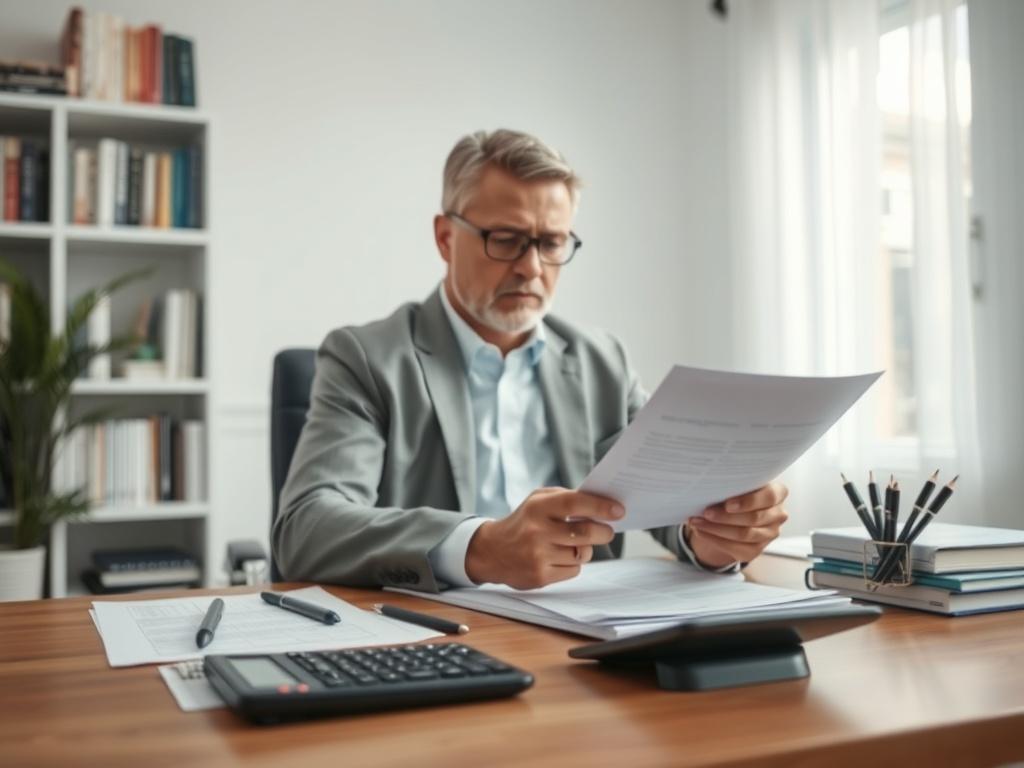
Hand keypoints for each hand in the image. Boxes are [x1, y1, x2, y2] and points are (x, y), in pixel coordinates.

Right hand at [465, 488, 622, 589]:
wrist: (492, 551)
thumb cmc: (524, 521)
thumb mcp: (537, 500)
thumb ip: (566, 498)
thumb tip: (601, 505)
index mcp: (538, 507)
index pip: (575, 503)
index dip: (600, 506)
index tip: (618, 510)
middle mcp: (537, 531)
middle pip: (586, 533)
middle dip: (604, 531)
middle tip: (607, 530)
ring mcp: (538, 555)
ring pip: (582, 554)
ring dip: (585, 549)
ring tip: (573, 544)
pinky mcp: (540, 576)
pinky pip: (574, 570)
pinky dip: (573, 564)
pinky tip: (559, 557)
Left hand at [684, 482, 788, 568]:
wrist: (732, 514)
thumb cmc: (735, 493)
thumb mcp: (737, 485)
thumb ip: (732, 485)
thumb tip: (710, 486)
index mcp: (778, 493)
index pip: (769, 496)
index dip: (748, 502)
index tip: (728, 504)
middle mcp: (778, 514)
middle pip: (754, 518)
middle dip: (726, 516)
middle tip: (706, 512)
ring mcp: (770, 534)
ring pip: (744, 534)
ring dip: (716, 529)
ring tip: (697, 522)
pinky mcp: (757, 549)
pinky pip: (736, 548)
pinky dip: (715, 539)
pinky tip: (701, 531)